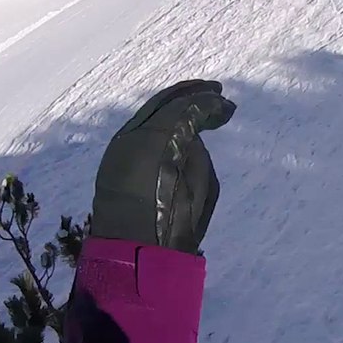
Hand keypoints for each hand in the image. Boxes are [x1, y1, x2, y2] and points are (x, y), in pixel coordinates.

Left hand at [91, 80, 235, 253]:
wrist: (132, 252)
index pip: (186, 109)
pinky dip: (159, 120)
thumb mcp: (202, 187)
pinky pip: (139, 127)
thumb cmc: (174, 223)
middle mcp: (134, 136)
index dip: (210, 104)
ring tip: (196, 104)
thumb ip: (197, 152)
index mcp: (159, 142)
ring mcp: (119, 145)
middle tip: (215, 91)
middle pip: (164, 102)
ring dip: (173, 105)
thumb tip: (188, 135)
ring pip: (148, 112)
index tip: (229, 108)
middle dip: (191, 94)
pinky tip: (173, 124)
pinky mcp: (113, 156)